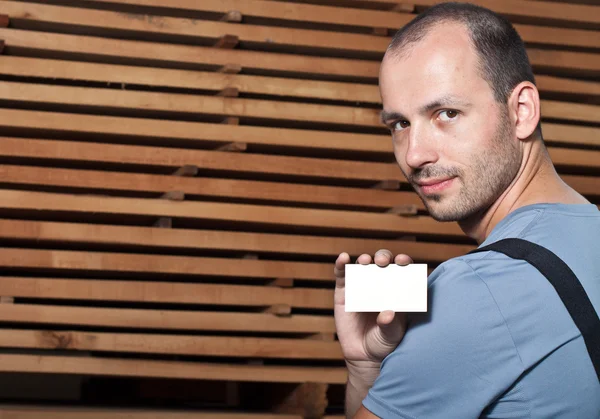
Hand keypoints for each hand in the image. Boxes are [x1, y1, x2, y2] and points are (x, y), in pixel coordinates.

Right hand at [334, 249, 412, 366]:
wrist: (363, 355)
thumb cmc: (383, 342)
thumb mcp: (391, 335)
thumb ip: (390, 325)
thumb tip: (388, 314)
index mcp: (397, 290)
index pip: (403, 270)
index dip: (403, 262)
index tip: (403, 261)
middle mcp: (380, 284)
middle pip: (382, 263)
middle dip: (383, 257)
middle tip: (382, 262)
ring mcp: (361, 286)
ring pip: (363, 265)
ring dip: (364, 259)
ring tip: (365, 261)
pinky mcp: (344, 291)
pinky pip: (342, 275)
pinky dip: (341, 264)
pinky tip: (343, 258)